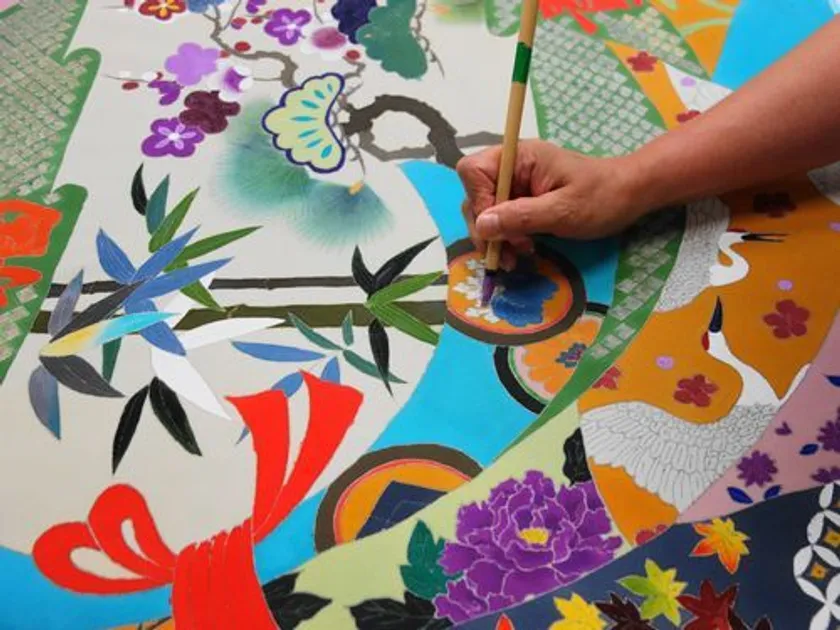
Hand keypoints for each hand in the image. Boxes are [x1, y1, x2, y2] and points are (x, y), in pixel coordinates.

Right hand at [457, 140, 649, 265]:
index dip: (477, 201)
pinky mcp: (523, 200)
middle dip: (486, 228)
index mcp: (519, 157)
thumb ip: (521, 216)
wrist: (630, 196)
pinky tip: (522, 249)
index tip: (496, 229)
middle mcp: (512, 168)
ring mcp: (516, 184)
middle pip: (475, 194)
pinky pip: (501, 219)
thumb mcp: (563, 210)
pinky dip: (506, 238)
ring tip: (515, 256)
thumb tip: (483, 225)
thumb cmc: (602, 197)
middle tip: (504, 254)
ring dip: (495, 237)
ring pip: (486, 211)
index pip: (473, 171)